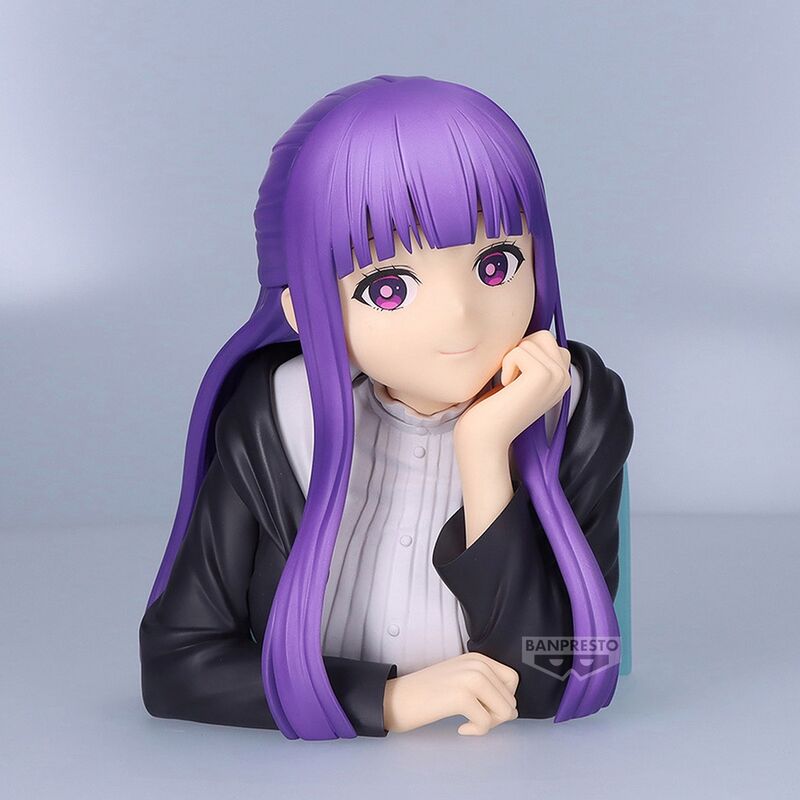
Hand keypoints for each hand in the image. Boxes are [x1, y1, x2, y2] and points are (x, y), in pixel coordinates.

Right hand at [383, 652, 518, 734]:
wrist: (396, 698)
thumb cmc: (427, 694)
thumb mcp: (460, 678)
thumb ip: (484, 684)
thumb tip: (511, 708)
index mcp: (477, 658)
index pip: (513, 680)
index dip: (504, 699)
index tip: (485, 708)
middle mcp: (476, 664)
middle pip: (511, 698)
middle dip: (497, 716)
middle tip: (475, 719)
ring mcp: (470, 678)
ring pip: (505, 711)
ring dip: (490, 724)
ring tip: (469, 722)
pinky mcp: (461, 696)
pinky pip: (487, 723)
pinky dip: (476, 731)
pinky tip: (461, 727)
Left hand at [455, 330, 571, 449]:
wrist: (485, 438)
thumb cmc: (492, 408)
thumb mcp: (516, 378)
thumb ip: (528, 358)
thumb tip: (525, 331)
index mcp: (560, 378)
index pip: (546, 340)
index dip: (523, 351)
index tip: (514, 379)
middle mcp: (564, 378)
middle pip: (542, 335)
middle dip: (519, 351)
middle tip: (510, 379)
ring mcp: (557, 377)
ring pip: (531, 341)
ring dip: (510, 359)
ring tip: (508, 385)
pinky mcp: (544, 376)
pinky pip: (520, 350)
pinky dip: (506, 365)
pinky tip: (506, 387)